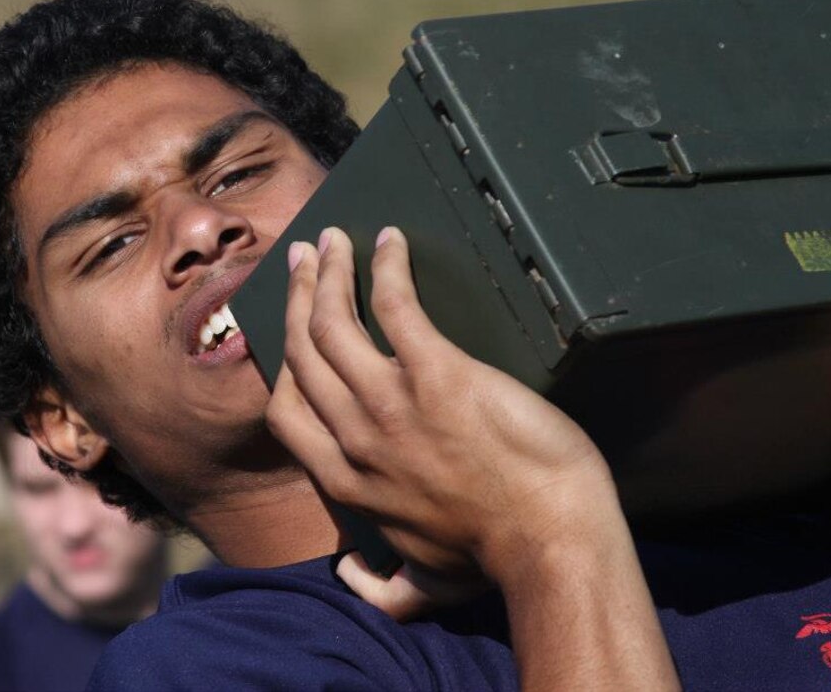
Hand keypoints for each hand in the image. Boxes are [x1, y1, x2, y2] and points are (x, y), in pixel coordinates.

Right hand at [267, 226, 677, 689]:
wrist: (549, 538)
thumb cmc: (495, 559)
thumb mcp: (425, 589)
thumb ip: (380, 586)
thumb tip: (351, 574)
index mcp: (346, 483)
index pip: (287, 413)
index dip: (281, 365)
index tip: (287, 335)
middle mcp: (354, 437)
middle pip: (303, 353)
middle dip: (295, 300)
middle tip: (303, 262)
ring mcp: (391, 402)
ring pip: (333, 323)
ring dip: (327, 274)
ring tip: (331, 241)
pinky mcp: (437, 373)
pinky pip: (396, 306)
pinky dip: (386, 268)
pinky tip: (389, 242)